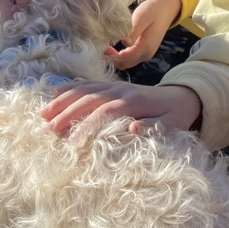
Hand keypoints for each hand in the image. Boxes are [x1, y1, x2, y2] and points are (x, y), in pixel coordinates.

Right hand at [41, 80, 200, 135]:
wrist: (185, 94)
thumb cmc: (177, 114)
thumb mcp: (173, 124)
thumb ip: (154, 127)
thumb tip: (132, 129)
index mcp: (134, 101)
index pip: (105, 113)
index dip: (88, 126)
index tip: (72, 143)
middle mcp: (121, 90)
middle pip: (89, 99)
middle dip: (67, 113)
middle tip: (48, 129)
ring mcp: (116, 86)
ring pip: (84, 90)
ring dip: (63, 100)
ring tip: (43, 113)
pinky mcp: (113, 85)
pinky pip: (89, 84)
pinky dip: (71, 88)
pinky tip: (56, 93)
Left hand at [106, 0, 181, 69]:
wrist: (168, 7)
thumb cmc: (154, 10)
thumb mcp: (142, 17)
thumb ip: (133, 31)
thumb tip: (123, 43)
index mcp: (145, 47)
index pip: (125, 59)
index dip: (111, 57)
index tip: (101, 48)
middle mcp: (146, 54)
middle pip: (125, 64)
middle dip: (112, 59)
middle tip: (100, 48)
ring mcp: (146, 53)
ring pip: (127, 62)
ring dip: (116, 58)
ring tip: (105, 47)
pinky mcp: (145, 49)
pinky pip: (131, 57)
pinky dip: (121, 55)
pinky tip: (113, 47)